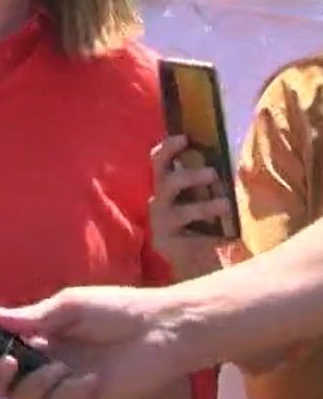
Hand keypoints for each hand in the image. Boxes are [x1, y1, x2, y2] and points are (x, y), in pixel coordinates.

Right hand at [0, 284, 191, 398]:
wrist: (162, 329)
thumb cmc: (117, 309)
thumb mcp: (68, 306)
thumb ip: (30, 317)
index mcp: (40, 341)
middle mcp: (47, 367)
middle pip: (5, 386)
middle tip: (7, 361)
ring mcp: (67, 388)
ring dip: (36, 386)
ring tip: (58, 367)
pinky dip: (70, 396)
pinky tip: (89, 380)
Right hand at [149, 136, 234, 280]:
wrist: (196, 260)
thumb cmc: (203, 223)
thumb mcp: (204, 198)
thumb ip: (210, 182)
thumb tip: (239, 161)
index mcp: (167, 184)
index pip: (160, 160)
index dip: (168, 147)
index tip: (185, 137)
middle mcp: (160, 199)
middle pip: (164, 179)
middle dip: (188, 175)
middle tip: (212, 174)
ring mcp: (161, 220)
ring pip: (180, 210)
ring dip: (204, 205)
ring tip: (226, 205)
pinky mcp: (165, 240)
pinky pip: (190, 236)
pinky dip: (211, 234)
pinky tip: (228, 235)